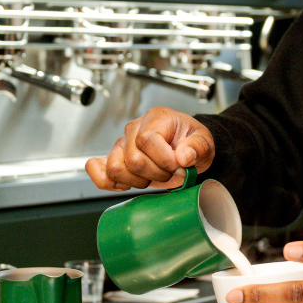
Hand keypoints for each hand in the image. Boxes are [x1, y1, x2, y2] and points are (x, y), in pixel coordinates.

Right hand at [85, 107, 214, 191]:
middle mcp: (134, 129)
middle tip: (170, 172)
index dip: (163, 160)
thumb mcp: (204, 141)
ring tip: (153, 176)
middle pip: (133, 159)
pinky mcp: (114, 159)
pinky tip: (129, 184)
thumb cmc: (191, 141)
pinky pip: (98, 171)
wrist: (185, 148)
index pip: (146, 140)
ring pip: (115, 169)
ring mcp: (121, 145)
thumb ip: (197, 147)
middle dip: (156, 173)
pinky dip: (111, 183)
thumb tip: (183, 156)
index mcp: (156, 119)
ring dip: (137, 181)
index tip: (180, 168)